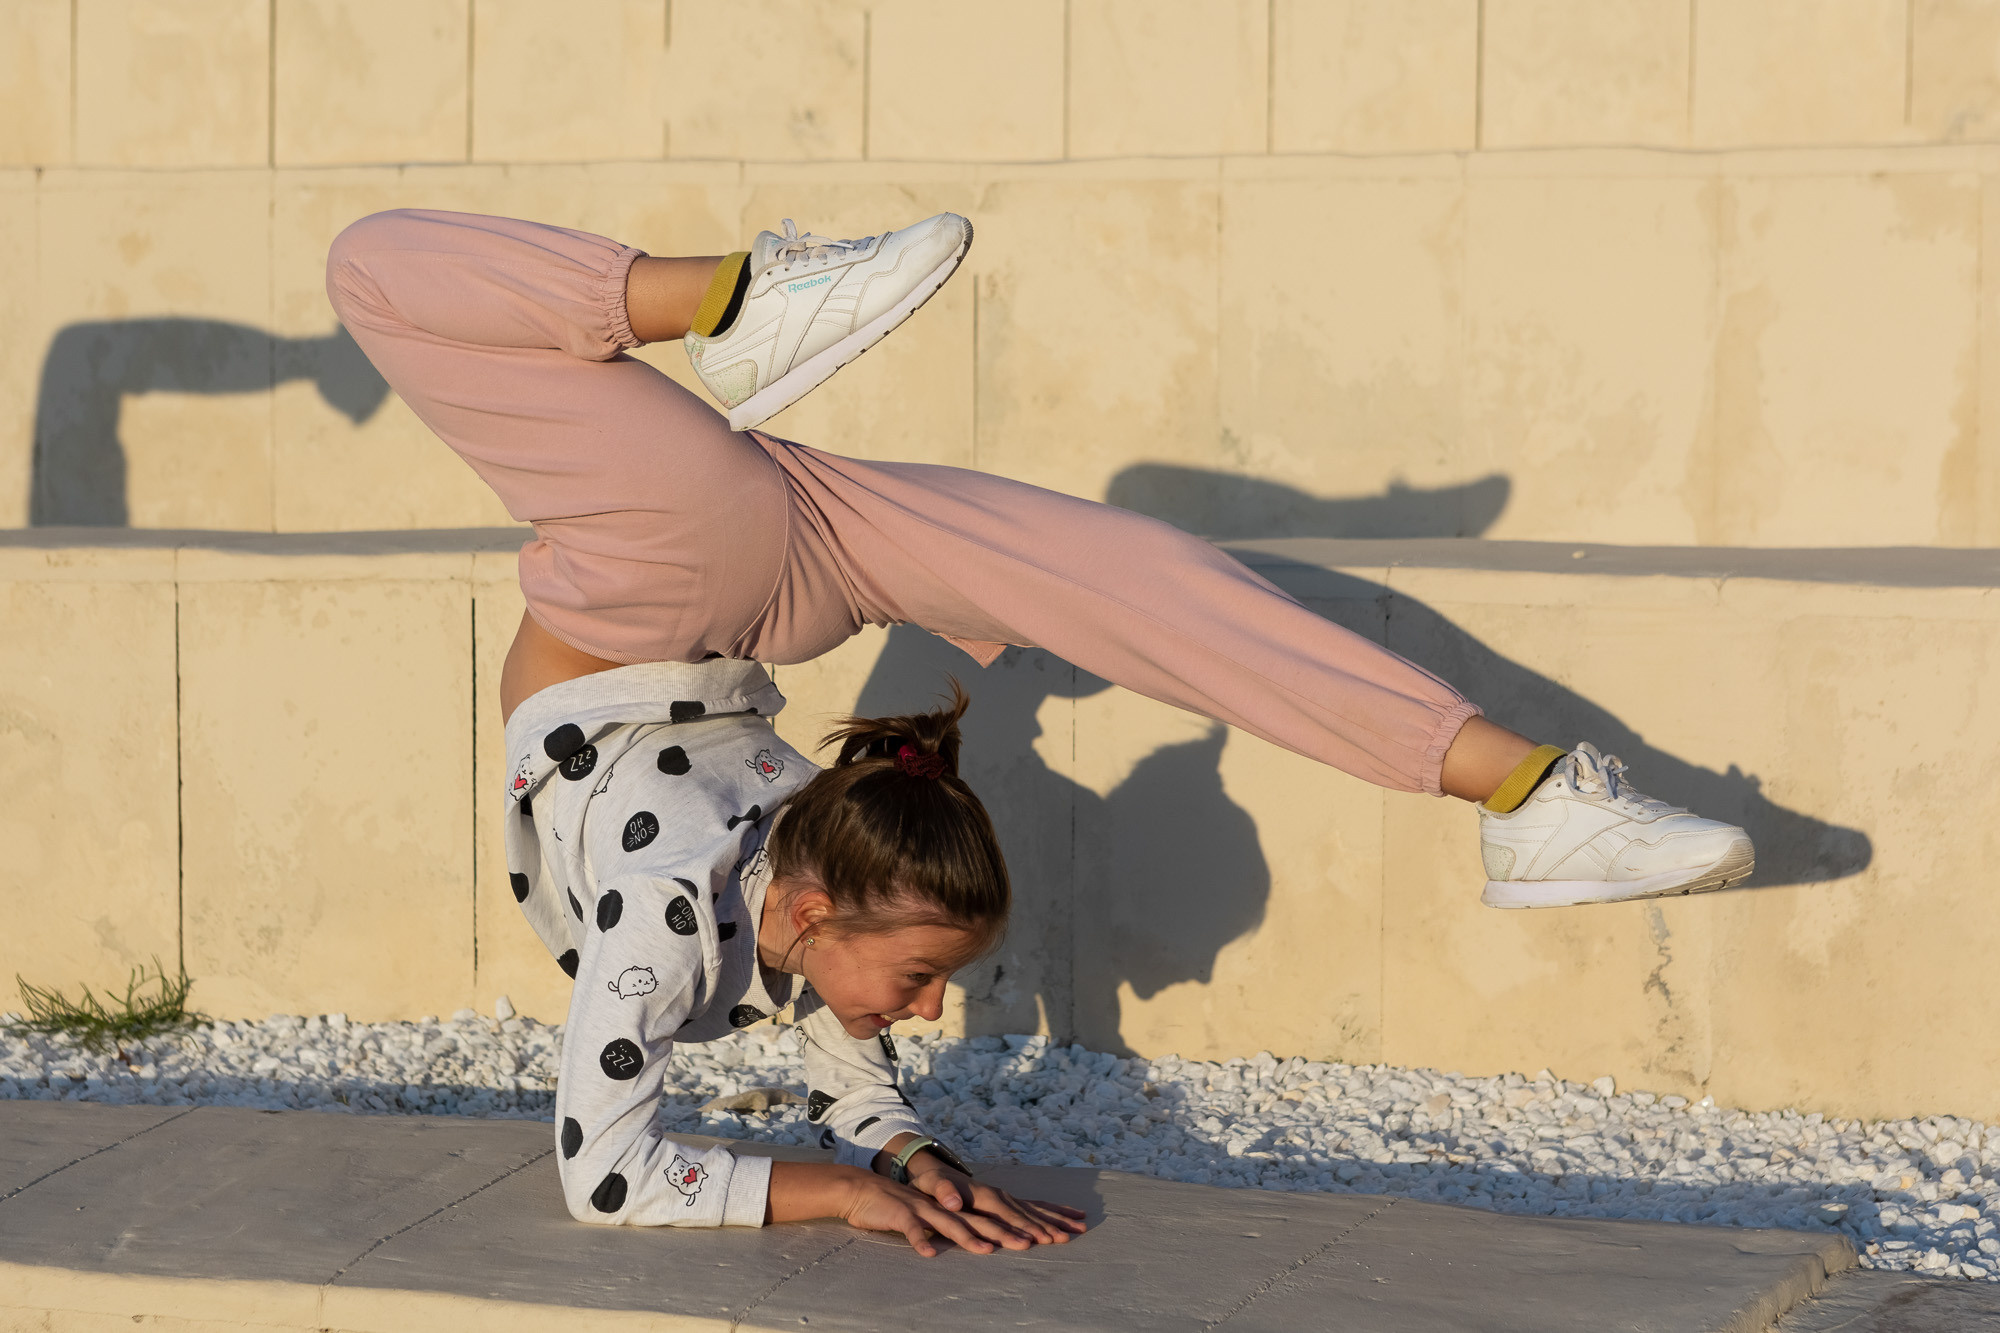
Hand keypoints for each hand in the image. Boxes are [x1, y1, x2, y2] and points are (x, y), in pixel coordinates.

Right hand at [839, 1170, 1016, 1257]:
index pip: (990, 1216)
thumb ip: (954, 1225)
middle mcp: (944, 1206)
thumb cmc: (901, 1206)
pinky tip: (928, 1253)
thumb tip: (982, 1239)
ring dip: (968, 1237)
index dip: (1015, 1226)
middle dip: (1005, 1232)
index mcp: (955, 1206)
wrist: (864, 1189)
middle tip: (1030, 1244)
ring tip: (987, 1250)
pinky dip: (920, 1240)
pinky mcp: (900, 1214)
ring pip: (949, 1223)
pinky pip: (911, 1229)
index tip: (1040, 1238)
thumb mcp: (932, 1215)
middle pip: (978, 1219)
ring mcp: (923, 1208)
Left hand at [908, 1163, 1087, 1248]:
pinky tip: (1073, 1217)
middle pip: (1026, 1213)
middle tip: (1065, 1239)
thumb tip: (955, 1201)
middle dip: (1046, 1226)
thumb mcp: (931, 1184)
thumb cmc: (932, 1183)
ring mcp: (1006, 1197)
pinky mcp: (1009, 1202)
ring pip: (1037, 1209)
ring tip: (1078, 1229)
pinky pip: (1037, 1207)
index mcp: (983, 1194)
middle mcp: (999, 1194)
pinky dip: (1055, 1212)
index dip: (1020, 1227)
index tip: (1037, 1240)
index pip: (1005, 1214)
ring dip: (1057, 1220)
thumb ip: (943, 1192)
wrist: (936, 1171)